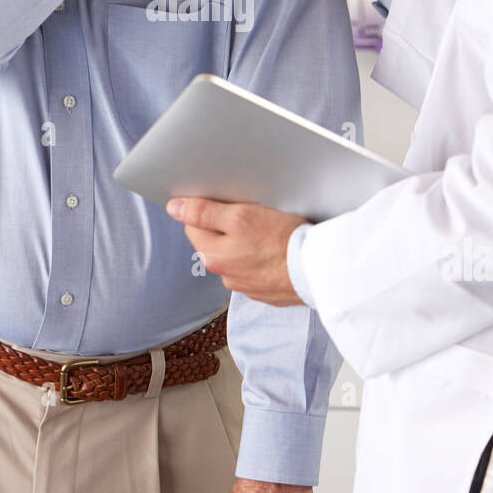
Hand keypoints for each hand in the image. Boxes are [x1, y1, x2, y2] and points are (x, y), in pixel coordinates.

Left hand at [166, 197, 304, 305]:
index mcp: (213, 257)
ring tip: (268, 232)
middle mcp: (226, 276)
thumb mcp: (240, 217)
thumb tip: (174, 208)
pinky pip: (257, 269)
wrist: (318, 270)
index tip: (224, 201)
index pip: (193, 226)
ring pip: (237, 256)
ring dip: (245, 244)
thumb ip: (204, 213)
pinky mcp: (267, 291)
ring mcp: (247, 286)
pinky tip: (277, 249)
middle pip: (215, 242)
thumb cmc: (281, 241)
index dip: (206, 209)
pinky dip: (262, 258)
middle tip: (250, 214)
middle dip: (227, 227)